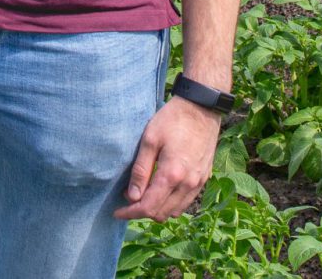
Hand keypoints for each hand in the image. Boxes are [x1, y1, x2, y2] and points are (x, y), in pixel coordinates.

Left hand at [113, 98, 219, 220]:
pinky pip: (186, 201)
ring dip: (158, 209)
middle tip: (128, 198)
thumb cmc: (173, 120)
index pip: (148, 207)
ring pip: (175, 211)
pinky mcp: (204, 177)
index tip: (117, 212)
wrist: (201, 108)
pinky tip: (162, 190)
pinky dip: (172, 203)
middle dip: (142, 211)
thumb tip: (131, 196)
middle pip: (161, 213)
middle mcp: (188, 184)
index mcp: (172, 175)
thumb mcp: (150, 140)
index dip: (130, 213)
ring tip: (144, 194)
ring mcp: (198, 182)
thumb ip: (140, 171)